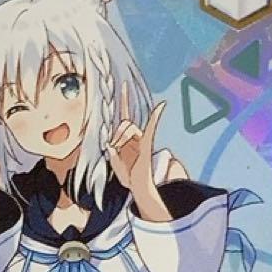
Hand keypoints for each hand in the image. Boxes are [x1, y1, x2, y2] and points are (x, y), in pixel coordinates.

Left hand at [106, 84, 166, 213]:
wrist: (138, 186)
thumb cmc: (128, 176)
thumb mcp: (114, 164)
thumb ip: (111, 153)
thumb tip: (109, 143)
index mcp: (127, 137)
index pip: (126, 115)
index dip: (124, 100)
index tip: (124, 85)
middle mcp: (135, 135)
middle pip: (123, 123)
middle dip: (116, 134)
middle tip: (113, 147)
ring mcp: (142, 138)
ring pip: (128, 127)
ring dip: (120, 138)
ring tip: (120, 152)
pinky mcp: (147, 143)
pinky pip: (151, 127)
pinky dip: (156, 116)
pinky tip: (162, 105)